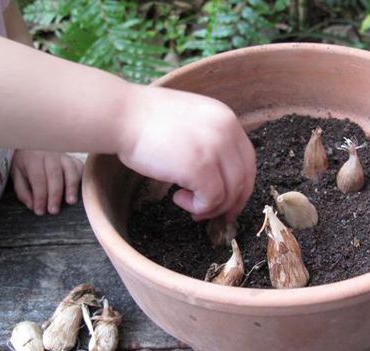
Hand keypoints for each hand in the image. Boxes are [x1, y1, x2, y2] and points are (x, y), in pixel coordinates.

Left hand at [11, 150, 83, 214]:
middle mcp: (50, 154)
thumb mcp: (16, 174)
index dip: (40, 196)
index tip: (40, 211)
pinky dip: (81, 179)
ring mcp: (64, 155)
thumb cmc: (25, 162)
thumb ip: (23, 191)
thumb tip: (33, 206)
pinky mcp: (74, 158)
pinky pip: (80, 168)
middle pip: (54, 175)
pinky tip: (80, 191)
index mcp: (32, 158)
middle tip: (54, 210)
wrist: (33, 143)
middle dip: (55, 195)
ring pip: (70, 170)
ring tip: (70, 202)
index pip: (38, 178)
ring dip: (71, 187)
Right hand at [118, 86, 255, 221]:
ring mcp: (216, 149)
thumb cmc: (146, 121)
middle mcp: (227, 131)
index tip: (230, 202)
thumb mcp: (191, 122)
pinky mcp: (200, 167)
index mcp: (227, 119)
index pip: (247, 160)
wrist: (122, 115)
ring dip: (208, 206)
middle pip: (243, 179)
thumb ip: (211, 142)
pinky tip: (176, 197)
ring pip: (228, 194)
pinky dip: (197, 206)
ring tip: (185, 202)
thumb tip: (220, 180)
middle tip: (212, 216)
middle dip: (230, 203)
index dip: (241, 186)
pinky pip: (211, 200)